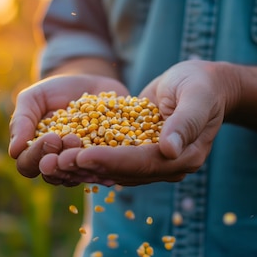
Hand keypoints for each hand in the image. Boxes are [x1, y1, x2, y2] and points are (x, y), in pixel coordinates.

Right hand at [8, 74, 129, 184]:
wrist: (90, 82)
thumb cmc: (55, 90)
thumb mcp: (34, 98)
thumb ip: (22, 120)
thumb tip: (14, 151)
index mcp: (34, 151)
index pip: (27, 165)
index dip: (37, 155)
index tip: (51, 137)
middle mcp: (55, 163)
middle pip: (52, 175)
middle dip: (60, 160)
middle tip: (72, 139)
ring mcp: (78, 165)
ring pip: (76, 177)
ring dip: (81, 166)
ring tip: (89, 147)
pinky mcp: (101, 161)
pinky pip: (101, 171)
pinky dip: (104, 170)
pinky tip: (110, 166)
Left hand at [33, 60, 239, 185]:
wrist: (203, 85)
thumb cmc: (202, 85)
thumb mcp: (197, 96)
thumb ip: (185, 122)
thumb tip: (169, 150)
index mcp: (185, 156)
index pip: (141, 162)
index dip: (111, 160)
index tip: (82, 155)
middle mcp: (167, 166)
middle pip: (123, 172)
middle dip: (89, 167)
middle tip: (57, 162)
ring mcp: (152, 162)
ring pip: (113, 170)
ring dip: (83, 167)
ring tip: (53, 160)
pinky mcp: (139, 154)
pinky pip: (111, 160)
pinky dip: (88, 158)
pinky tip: (63, 154)